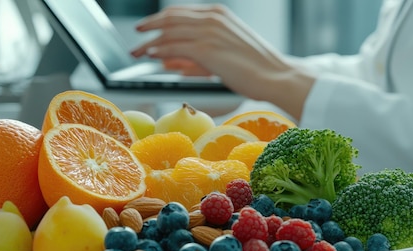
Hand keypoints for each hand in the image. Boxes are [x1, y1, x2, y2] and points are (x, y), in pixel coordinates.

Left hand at [130, 4, 314, 119]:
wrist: (276, 76)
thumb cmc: (257, 69)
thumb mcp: (228, 54)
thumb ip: (200, 57)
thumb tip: (174, 63)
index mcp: (219, 14)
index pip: (180, 12)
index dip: (159, 19)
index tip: (147, 27)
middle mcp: (212, 18)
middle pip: (170, 18)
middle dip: (149, 27)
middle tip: (136, 37)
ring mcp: (209, 32)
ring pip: (169, 32)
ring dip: (150, 41)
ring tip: (138, 51)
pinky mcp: (207, 50)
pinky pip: (174, 47)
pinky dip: (160, 51)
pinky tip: (152, 56)